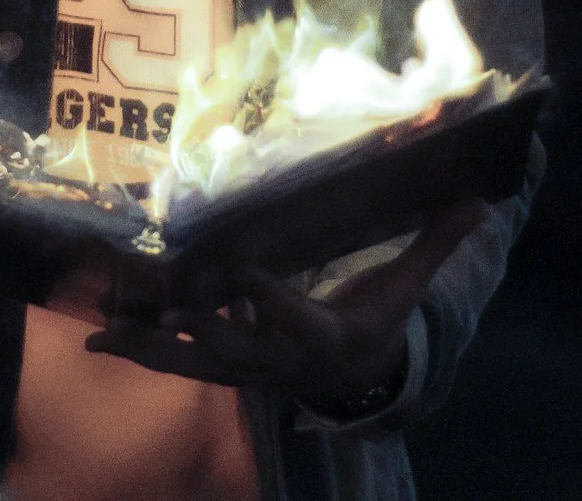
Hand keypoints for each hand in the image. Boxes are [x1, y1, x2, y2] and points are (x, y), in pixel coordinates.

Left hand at [84, 199, 488, 409]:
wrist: (353, 380)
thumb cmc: (373, 322)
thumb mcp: (402, 287)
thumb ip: (434, 244)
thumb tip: (481, 201)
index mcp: (320, 334)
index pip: (294, 317)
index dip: (269, 301)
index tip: (244, 278)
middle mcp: (276, 357)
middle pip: (234, 350)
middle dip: (200, 335)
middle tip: (168, 314)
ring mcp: (245, 368)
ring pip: (193, 362)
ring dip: (150, 346)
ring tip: (104, 335)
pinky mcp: (224, 368)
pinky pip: (177, 362)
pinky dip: (140, 348)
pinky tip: (100, 337)